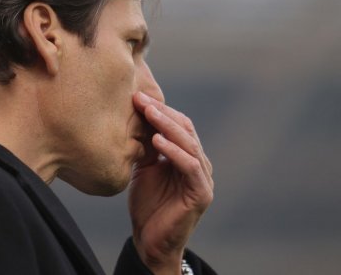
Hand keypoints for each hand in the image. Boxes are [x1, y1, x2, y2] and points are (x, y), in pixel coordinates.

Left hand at [129, 91, 213, 273]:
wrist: (150, 242)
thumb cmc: (148, 207)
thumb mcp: (145, 170)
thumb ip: (149, 148)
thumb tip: (139, 118)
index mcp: (188, 157)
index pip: (179, 126)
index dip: (161, 110)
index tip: (138, 97)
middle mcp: (199, 164)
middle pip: (185, 130)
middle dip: (162, 113)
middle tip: (141, 99)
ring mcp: (203, 178)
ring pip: (189, 144)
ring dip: (167, 126)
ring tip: (149, 113)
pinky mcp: (201, 193)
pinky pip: (189, 166)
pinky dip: (174, 151)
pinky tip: (157, 140)